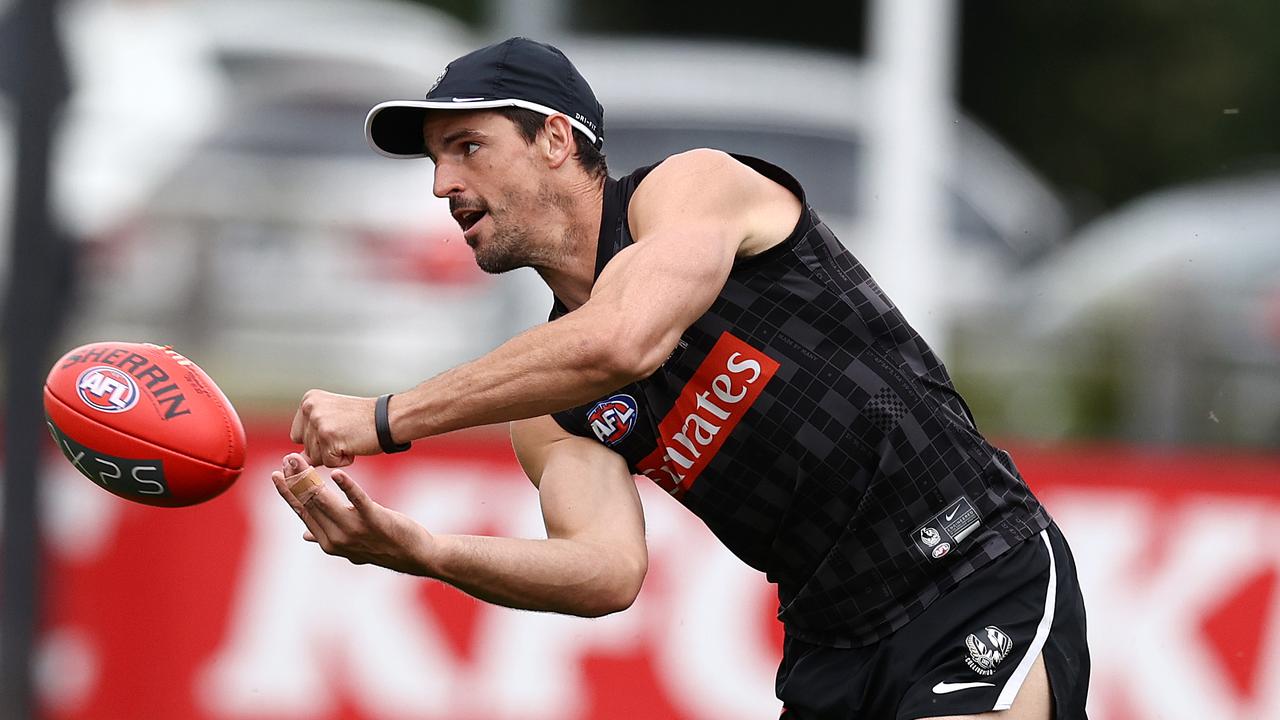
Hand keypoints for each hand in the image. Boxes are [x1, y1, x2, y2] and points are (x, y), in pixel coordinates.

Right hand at [271, 453, 433, 574]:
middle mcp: (336, 538)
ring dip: (310, 478)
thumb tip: (304, 535)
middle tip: (285, 459)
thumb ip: (326, 536)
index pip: (302, 512)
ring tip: (301, 460)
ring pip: (325, 501)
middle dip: (295, 479)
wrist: (412, 555)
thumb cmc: (380, 546)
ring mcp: (355, 530)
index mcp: (327, 541)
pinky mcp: (374, 520)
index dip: (288, 492)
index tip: (277, 474)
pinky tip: (336, 474)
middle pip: (309, 503)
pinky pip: (357, 500)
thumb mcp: (349, 547)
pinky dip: (346, 486)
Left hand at [289, 390, 378, 466]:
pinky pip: (328, 463)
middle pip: (306, 448)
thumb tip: (290, 461)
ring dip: (334, 455)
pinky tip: (354, 444)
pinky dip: (343, 460)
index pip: (298, 436)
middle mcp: (309, 408)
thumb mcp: (331, 418)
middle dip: (326, 449)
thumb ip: (311, 434)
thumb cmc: (364, 422)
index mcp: (308, 400)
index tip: (338, 429)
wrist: (389, 418)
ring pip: (315, 458)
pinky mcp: (328, 436)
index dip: (318, 441)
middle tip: (347, 434)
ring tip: (350, 438)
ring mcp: (318, 421)